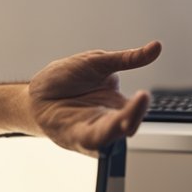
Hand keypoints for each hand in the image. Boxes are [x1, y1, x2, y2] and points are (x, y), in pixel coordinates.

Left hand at [25, 41, 161, 154]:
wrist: (36, 92)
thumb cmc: (64, 79)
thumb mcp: (96, 62)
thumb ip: (126, 59)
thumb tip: (156, 47)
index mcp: (115, 104)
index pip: (135, 109)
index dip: (140, 105)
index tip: (144, 95)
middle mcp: (107, 119)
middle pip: (127, 125)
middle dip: (133, 117)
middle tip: (136, 106)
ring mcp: (92, 131)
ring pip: (111, 137)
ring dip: (118, 130)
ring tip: (124, 121)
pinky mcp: (75, 138)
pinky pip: (90, 144)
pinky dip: (97, 142)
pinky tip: (101, 138)